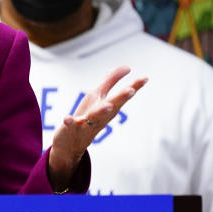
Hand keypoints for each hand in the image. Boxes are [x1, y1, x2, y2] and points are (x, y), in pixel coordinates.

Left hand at [48, 65, 146, 189]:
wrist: (71, 144)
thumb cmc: (87, 116)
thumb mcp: (98, 96)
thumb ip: (111, 81)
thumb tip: (127, 67)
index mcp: (107, 107)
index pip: (122, 96)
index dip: (134, 87)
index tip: (145, 78)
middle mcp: (100, 116)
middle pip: (112, 106)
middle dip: (120, 98)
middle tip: (131, 90)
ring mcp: (86, 124)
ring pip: (95, 117)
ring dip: (101, 111)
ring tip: (108, 105)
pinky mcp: (71, 129)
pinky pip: (70, 126)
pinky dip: (69, 122)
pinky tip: (67, 118)